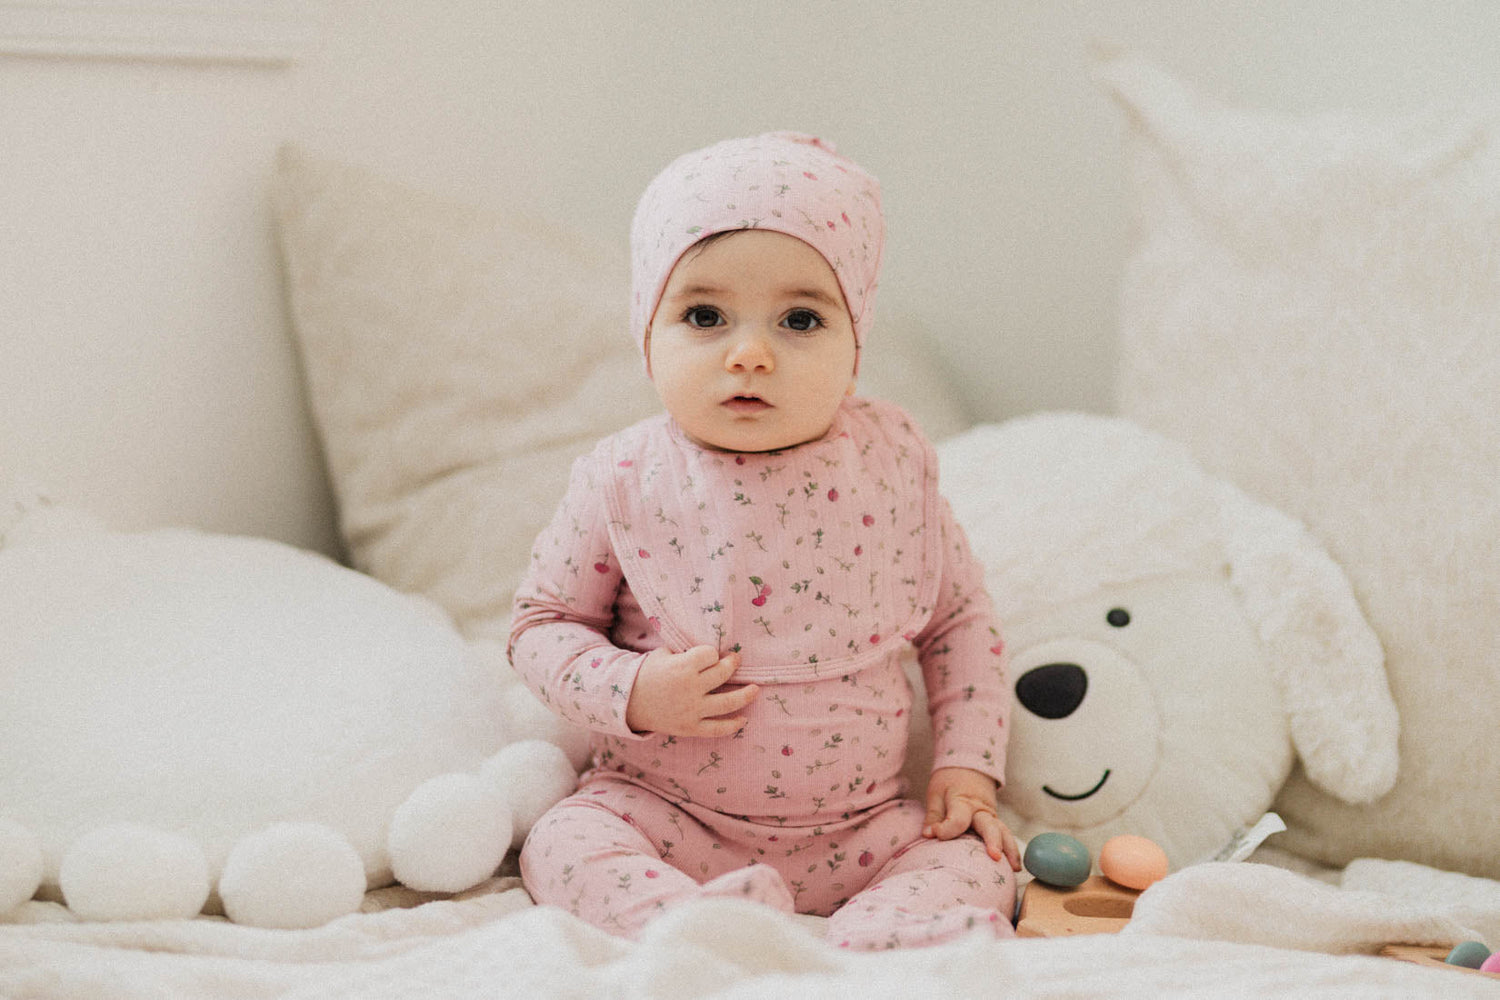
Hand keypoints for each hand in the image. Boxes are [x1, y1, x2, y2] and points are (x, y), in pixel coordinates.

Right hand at [625, 645, 758, 737]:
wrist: (628, 703)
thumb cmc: (648, 674)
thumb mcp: (663, 654)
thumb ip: (686, 652)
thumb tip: (712, 649)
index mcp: (682, 667)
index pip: (710, 654)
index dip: (711, 653)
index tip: (710, 654)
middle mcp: (690, 688)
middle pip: (723, 674)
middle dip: (732, 664)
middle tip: (735, 661)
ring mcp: (692, 710)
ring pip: (728, 702)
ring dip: (746, 694)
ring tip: (755, 689)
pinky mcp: (691, 728)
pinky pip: (717, 729)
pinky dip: (733, 725)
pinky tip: (743, 719)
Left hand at [922, 766, 1021, 869]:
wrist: (968, 767)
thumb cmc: (949, 782)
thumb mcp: (936, 794)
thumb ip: (934, 816)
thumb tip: (928, 835)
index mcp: (962, 801)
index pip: (958, 818)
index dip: (947, 829)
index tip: (934, 834)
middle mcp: (980, 810)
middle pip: (989, 825)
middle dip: (993, 841)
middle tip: (994, 856)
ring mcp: (991, 817)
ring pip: (1003, 832)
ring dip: (1010, 849)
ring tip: (1014, 868)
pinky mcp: (995, 823)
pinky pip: (1005, 835)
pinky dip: (1012, 850)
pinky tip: (1015, 866)